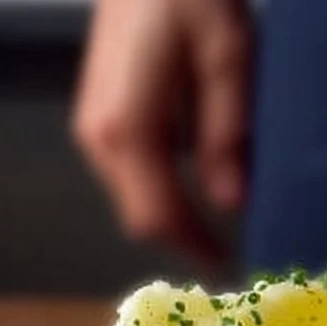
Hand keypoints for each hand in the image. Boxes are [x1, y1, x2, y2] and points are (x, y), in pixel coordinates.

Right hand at [73, 0, 251, 261]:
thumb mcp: (228, 58)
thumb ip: (226, 135)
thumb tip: (232, 204)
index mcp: (126, 129)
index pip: (158, 217)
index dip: (194, 248)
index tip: (230, 267)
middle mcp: (99, 135)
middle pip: (141, 216)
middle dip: (183, 239)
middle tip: (229, 255)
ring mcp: (95, 124)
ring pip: (134, 198)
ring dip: (173, 216)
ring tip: (218, 230)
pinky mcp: (102, 113)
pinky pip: (132, 173)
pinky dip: (164, 190)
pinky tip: (198, 187)